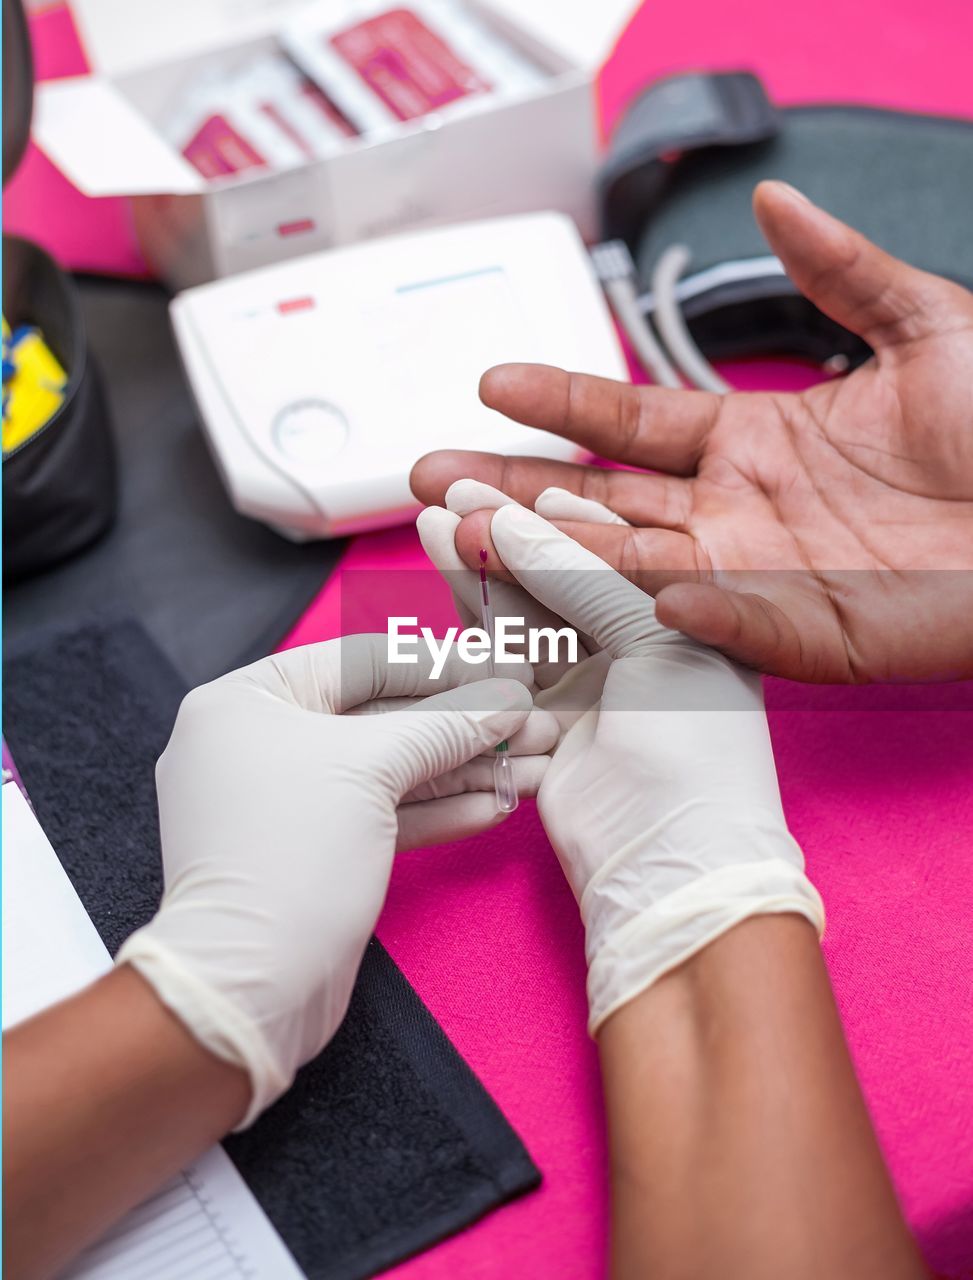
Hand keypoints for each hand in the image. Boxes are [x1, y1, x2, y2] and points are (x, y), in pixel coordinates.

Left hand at [117, 636, 554, 1123]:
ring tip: (537, 766)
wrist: (249, 989)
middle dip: (465, 724)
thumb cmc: (287, 856)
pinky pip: (385, 815)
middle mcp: (263, 744)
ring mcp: (291, 802)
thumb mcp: (368, 768)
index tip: (505, 669)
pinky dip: (440, 808)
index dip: (441, 665)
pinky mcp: (318, 854)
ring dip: (466, 767)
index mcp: (247, 702)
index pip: (359, 661)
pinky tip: (498, 803)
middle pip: (382, 717)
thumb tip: (508, 699)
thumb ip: (444, 725)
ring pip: (392, 771)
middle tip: (537, 722)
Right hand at [411, 181, 972, 682]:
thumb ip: (840, 271)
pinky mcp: (814, 636)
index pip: (629, 426)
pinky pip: (741, 629)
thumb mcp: (926, 326)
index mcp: (749, 444)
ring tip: (474, 534)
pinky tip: (650, 593)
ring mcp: (763, 579)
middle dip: (512, 492)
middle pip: (600, 507)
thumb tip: (773, 202)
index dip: (560, 405)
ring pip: (636, 571)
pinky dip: (696, 617)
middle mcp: (734, 515)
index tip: (491, 385)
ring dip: (558, 558)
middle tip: (433, 481)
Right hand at [476, 499, 823, 1030]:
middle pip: (565, 566)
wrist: (668, 858)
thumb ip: (583, 576)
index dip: (562, 511)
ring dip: (482, 562)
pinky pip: (505, 651)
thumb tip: (514, 522)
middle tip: (458, 487)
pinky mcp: (546, 712)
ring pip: (528, 603)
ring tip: (435, 516)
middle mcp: (645, 641)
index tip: (512, 480)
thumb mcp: (655, 638)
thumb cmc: (700, 755)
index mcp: (695, 612)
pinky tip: (444, 572)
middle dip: (510, 527)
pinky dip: (473, 612)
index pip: (620, 543)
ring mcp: (594, 678)